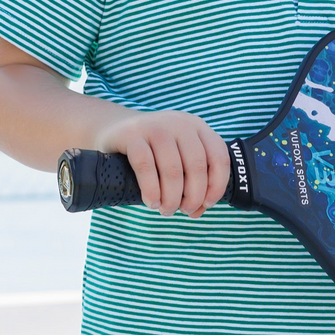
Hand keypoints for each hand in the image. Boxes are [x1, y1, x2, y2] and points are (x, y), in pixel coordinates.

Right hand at [94, 111, 230, 217]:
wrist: (114, 129)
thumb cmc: (153, 152)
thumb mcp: (178, 157)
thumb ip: (192, 180)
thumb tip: (198, 210)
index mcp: (197, 127)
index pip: (219, 157)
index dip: (217, 185)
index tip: (207, 204)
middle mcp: (180, 124)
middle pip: (197, 165)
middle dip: (193, 196)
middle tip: (183, 210)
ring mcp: (155, 126)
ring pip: (172, 168)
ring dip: (172, 197)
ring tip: (166, 209)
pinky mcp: (132, 134)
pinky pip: (145, 166)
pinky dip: (151, 189)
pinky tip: (151, 202)